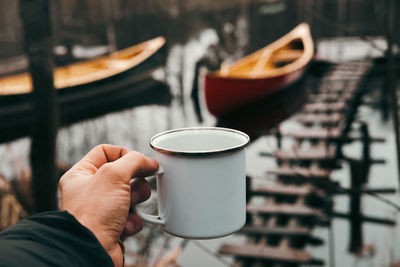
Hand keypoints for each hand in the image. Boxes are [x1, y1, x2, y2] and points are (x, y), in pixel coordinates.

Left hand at [59, 144, 158, 266]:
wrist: (92, 250)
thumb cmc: (92, 215)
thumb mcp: (113, 175)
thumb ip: (134, 161)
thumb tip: (149, 161)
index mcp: (81, 174)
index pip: (105, 151)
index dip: (125, 154)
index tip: (139, 161)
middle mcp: (90, 190)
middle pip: (123, 174)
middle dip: (135, 181)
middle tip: (136, 185)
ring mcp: (102, 209)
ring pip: (130, 195)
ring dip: (136, 200)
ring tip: (130, 207)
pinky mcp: (113, 225)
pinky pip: (132, 215)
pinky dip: (133, 219)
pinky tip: (125, 224)